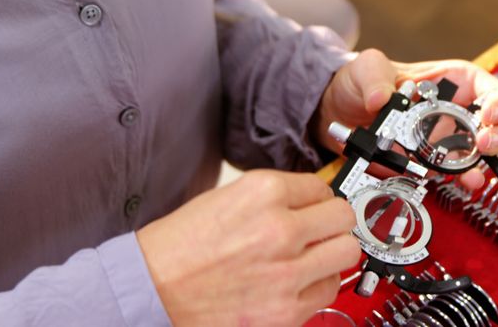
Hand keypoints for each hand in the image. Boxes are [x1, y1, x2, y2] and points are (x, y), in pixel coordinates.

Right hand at [137, 170, 360, 325]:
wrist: (151, 290)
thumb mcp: (227, 198)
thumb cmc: (180, 247)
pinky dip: (317, 285)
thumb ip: (274, 198)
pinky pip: (329, 290)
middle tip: (319, 232)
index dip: (316, 200)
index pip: (323, 188)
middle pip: (343, 217)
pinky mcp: (286, 310)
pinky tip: (295, 282)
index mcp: (264, 193)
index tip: (314, 209)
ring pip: (346, 253)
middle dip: (332, 224)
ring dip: (331, 254)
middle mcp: (280, 229)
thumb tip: (310, 200)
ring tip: (310, 258)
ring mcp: (286, 272)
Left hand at [313, 49, 497, 189]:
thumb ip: (374, 77)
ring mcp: (448, 140)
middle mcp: (458, 111)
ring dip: (484, 165)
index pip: (492, 89)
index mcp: (454, 82)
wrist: (340, 112)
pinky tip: (464, 184)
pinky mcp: (432, 163)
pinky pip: (454, 174)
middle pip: (497, 124)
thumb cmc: (362, 82)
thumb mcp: (366, 68)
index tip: (490, 114)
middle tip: (484, 144)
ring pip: (482, 155)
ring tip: (474, 173)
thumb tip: (380, 98)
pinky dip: (462, 181)